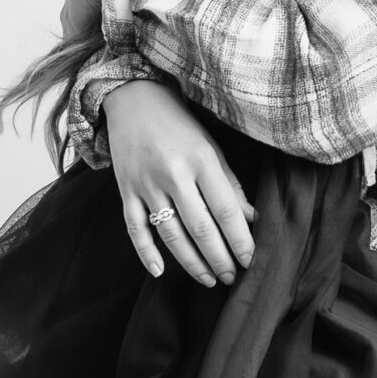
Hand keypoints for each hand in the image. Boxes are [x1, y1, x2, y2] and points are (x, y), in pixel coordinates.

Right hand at [103, 80, 255, 284]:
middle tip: (233, 277)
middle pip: (200, 228)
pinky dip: (146, 253)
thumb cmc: (180, 122)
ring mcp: (146, 184)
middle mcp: (174, 174)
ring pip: (170, 235)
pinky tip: (160, 272)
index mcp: (201, 159)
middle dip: (219, 258)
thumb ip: (230, 183)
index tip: (251, 259)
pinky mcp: (125, 190)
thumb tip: (251, 218)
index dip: (240, 240)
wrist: (133, 98)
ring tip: (209, 279)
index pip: (226, 210)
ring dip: (192, 263)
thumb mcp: (210, 145)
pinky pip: (134, 229)